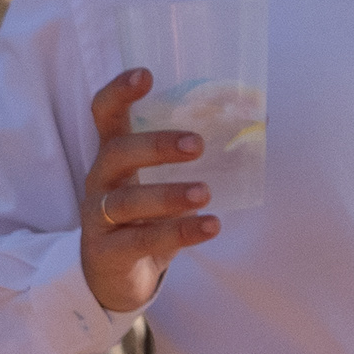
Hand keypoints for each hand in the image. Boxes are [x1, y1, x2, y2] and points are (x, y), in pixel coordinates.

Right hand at [78, 69, 218, 315]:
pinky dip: (179, 233)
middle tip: (198, 144)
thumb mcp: (159, 183)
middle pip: (116, 153)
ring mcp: (99, 218)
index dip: (119, 92)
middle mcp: (100, 181)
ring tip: (205, 192)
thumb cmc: (142, 217)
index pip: (105, 115)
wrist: (112, 278)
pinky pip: (142, 240)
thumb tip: (254, 120)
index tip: (145, 75)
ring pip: (127, 201)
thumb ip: (188, 158)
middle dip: (156, 145)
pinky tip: (209, 226)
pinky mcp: (108, 252)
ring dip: (169, 195)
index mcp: (112, 155)